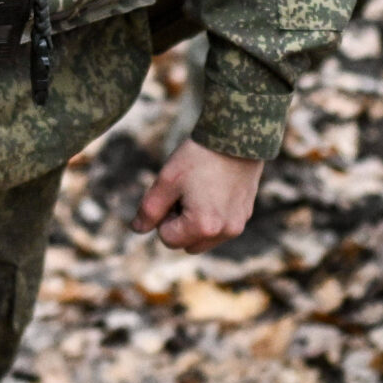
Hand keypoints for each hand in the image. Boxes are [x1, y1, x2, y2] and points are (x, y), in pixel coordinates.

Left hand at [132, 140, 264, 253]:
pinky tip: (214, 190)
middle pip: (187, 245)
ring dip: (196, 224)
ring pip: (204, 240)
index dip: (164, 216)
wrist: (235, 137)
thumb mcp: (167, 180)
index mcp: (203, 227)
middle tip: (184, 193)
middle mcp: (224, 233)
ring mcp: (237, 226)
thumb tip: (137, 229)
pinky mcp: (245, 216)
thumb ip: (149, 210)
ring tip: (199, 192)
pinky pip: (220, 228)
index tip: (173, 194)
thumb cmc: (197, 157)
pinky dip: (212, 217)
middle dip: (180, 225)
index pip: (167, 239)